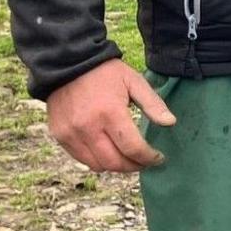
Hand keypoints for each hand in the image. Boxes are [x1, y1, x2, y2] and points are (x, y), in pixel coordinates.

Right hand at [45, 59, 175, 172]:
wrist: (68, 64)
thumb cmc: (106, 73)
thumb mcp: (134, 81)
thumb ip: (153, 103)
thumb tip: (170, 122)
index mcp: (110, 112)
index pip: (132, 148)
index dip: (148, 157)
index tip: (159, 158)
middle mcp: (88, 127)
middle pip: (115, 162)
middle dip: (134, 166)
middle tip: (145, 162)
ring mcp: (71, 134)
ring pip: (97, 165)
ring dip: (116, 166)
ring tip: (128, 158)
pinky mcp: (60, 136)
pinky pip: (82, 159)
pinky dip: (97, 160)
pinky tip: (108, 151)